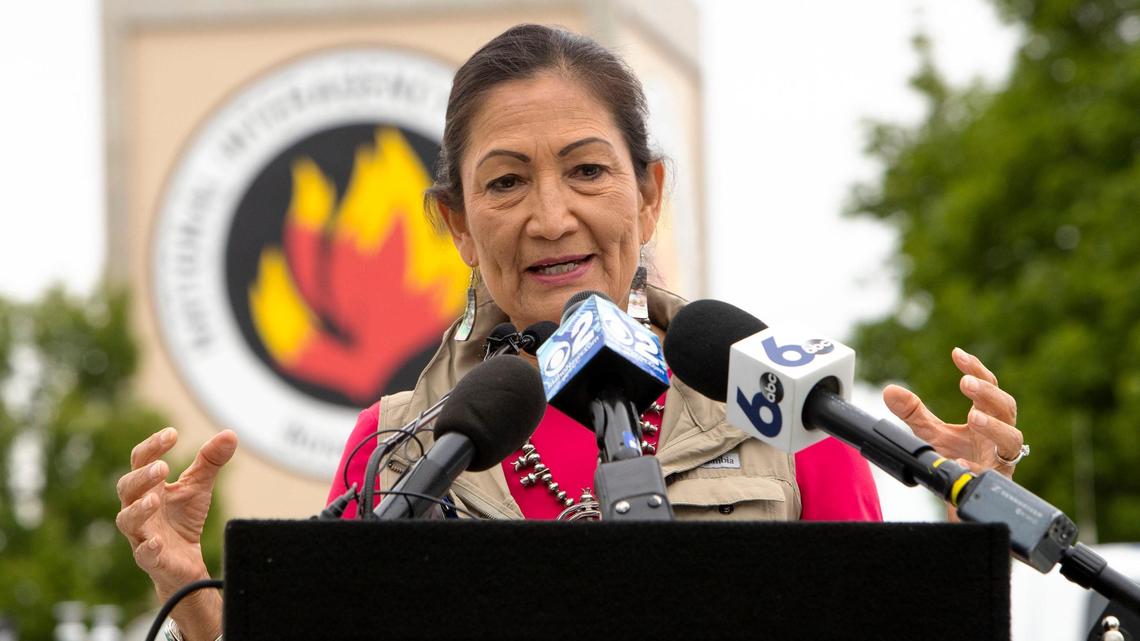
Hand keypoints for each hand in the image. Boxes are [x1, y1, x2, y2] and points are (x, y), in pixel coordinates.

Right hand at [115, 427, 236, 638]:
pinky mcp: (150, 559)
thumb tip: (230, 434)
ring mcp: (141, 534)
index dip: (153, 446)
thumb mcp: (199, 486)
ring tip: (155, 500)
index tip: (172, 434)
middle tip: (161, 467)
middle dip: (142, 477)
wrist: (185, 561)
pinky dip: (148, 547)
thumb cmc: (184, 518)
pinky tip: (157, 541)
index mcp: (148, 486)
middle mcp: (137, 507)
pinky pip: (142, 553)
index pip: (141, 461)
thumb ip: (211, 461)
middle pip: (127, 488)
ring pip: (128, 520)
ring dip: (139, 509)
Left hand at [882, 347, 1023, 479]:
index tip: (957, 354)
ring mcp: (1000, 458)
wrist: (961, 495)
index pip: (987, 386)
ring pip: (1011, 438)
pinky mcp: (996, 481)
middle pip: (1006, 407)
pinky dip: (976, 467)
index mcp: (986, 416)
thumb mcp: (931, 433)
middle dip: (988, 393)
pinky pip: (992, 474)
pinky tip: (960, 460)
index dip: (976, 369)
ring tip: (974, 417)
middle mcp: (999, 434)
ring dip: (993, 426)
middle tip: (966, 383)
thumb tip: (889, 390)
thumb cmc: (956, 458)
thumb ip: (913, 412)